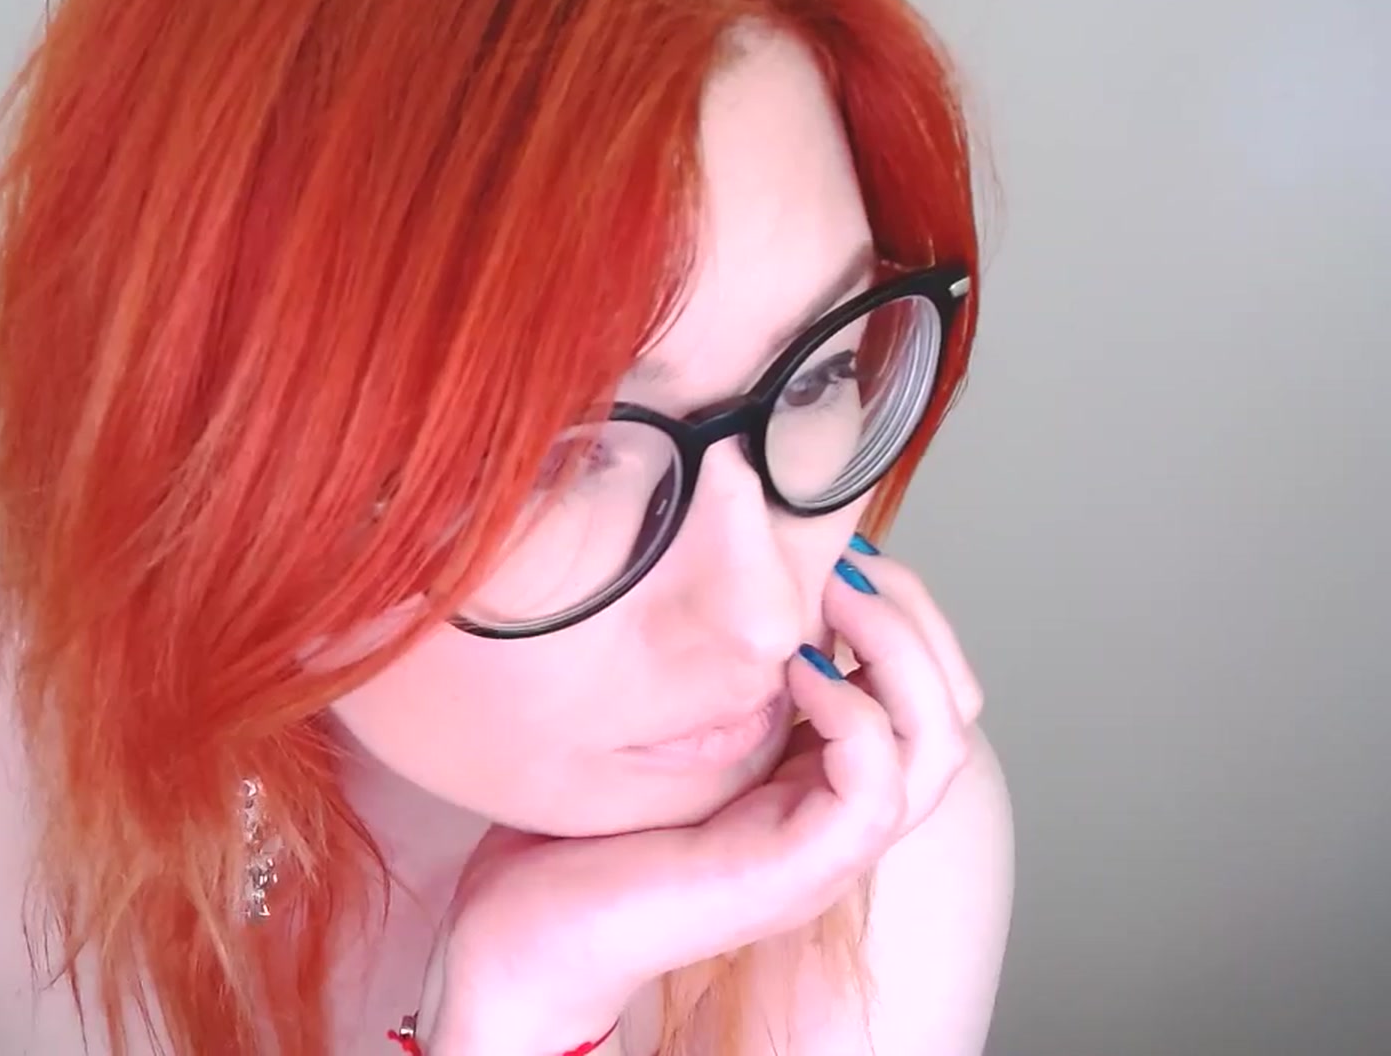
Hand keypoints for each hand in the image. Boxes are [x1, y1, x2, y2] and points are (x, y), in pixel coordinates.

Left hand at [416, 540, 980, 1054]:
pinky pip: (875, 790)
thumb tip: (730, 566)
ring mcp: (827, 849)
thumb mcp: (663, 723)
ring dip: (898, 654)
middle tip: (846, 563)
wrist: (529, 931)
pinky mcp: (799, 872)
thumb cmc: (580, 829)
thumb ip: (712, 667)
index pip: (925, 688)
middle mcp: (839, 813)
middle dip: (915, 617)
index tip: (838, 548)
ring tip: (832, 601)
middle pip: (952, 710)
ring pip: (937, 747)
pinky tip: (792, 670)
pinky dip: (852, 714)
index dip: (903, 607)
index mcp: (817, 776)